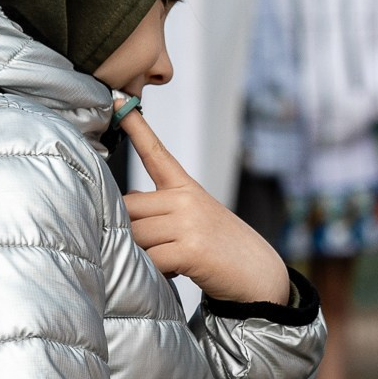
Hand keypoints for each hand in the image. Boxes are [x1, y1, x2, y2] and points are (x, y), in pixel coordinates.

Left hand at [121, 110, 289, 305]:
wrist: (260, 276)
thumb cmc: (222, 250)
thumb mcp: (195, 220)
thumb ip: (160, 210)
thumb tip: (124, 205)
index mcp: (186, 189)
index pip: (156, 153)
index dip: (136, 127)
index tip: (117, 101)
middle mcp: (186, 199)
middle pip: (128, 208)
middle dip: (130, 231)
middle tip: (155, 248)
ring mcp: (189, 222)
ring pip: (134, 234)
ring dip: (142, 254)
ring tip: (168, 262)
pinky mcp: (191, 249)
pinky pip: (149, 259)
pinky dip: (153, 272)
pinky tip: (173, 273)